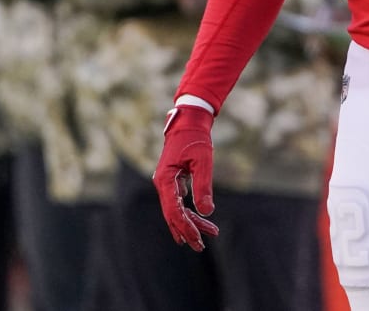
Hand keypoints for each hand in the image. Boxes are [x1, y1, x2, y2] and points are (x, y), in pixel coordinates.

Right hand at [152, 105, 218, 250]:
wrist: (189, 122)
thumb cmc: (196, 138)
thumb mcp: (203, 161)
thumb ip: (203, 186)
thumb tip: (206, 212)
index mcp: (164, 180)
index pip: (173, 210)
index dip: (185, 226)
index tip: (197, 238)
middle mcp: (162, 185)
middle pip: (173, 215)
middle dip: (187, 231)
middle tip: (200, 246)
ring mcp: (166, 184)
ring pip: (177, 210)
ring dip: (190, 223)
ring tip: (206, 236)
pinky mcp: (173, 182)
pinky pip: (179, 203)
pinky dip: (189, 212)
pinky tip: (197, 223)